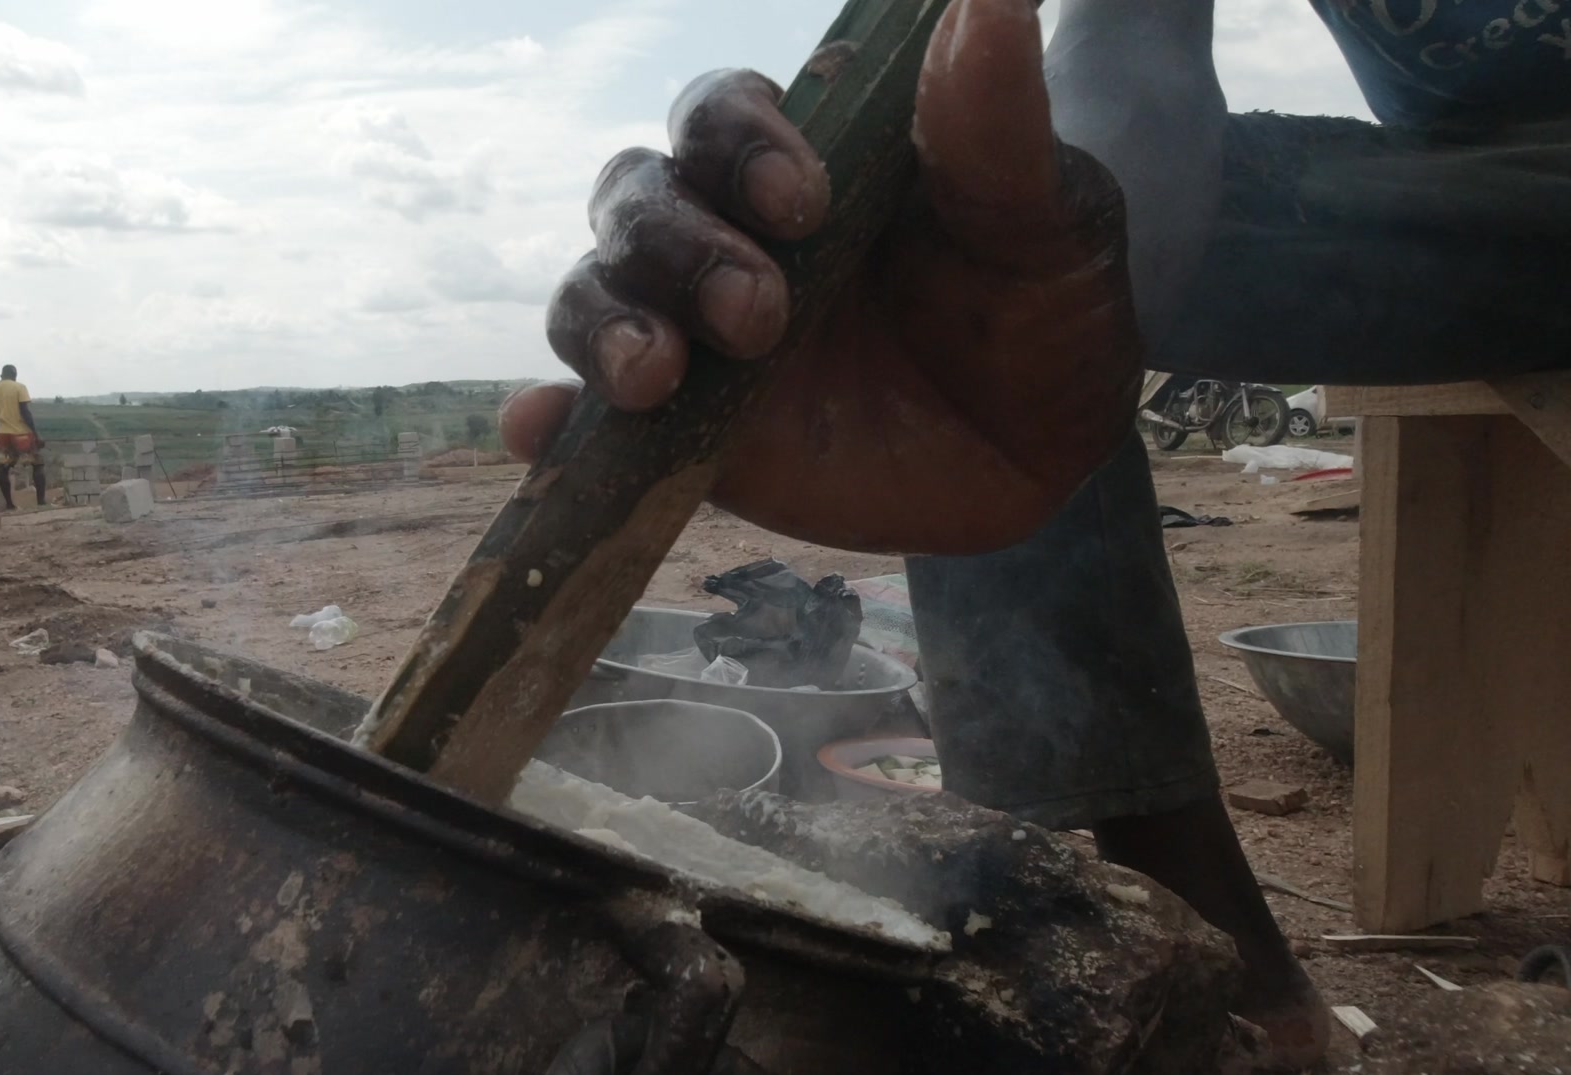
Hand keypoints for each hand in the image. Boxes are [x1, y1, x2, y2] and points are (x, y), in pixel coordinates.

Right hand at [500, 0, 1141, 554]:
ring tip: (654, 378)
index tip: (803, 204)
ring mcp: (693, 335)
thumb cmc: (1039, 312)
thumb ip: (993, 125)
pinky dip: (546, 418)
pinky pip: (585, 419)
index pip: (719, 113)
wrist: (1041, 455)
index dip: (737, 145)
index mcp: (800, 162)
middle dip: (678, 246)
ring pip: (594, 294)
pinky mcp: (679, 432)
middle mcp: (726, 234)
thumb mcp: (1041, 219)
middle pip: (636, 198)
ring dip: (604, 322)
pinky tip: (537, 430)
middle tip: (759, 312)